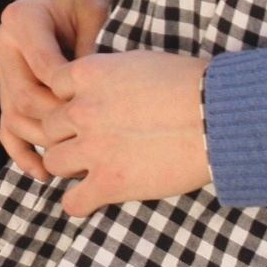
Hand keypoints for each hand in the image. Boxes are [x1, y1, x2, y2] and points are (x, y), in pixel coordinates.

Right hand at [0, 0, 112, 180]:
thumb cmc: (85, 3)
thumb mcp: (95, 16)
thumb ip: (90, 53)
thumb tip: (100, 98)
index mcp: (21, 19)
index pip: (44, 67)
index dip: (71, 93)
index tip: (101, 108)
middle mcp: (3, 43)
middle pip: (24, 96)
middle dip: (58, 122)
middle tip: (92, 138)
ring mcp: (1, 67)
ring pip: (13, 115)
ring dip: (42, 141)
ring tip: (73, 160)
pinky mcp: (5, 87)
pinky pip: (6, 124)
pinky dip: (20, 150)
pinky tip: (41, 172)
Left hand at [41, 50, 212, 215]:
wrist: (218, 117)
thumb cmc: (189, 85)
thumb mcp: (137, 63)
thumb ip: (106, 75)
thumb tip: (99, 85)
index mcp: (87, 74)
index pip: (52, 88)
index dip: (68, 100)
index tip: (86, 109)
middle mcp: (82, 110)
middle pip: (49, 128)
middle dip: (66, 135)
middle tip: (89, 142)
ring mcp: (93, 147)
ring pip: (53, 162)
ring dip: (70, 167)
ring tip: (90, 169)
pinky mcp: (109, 182)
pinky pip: (72, 202)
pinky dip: (79, 203)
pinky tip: (93, 198)